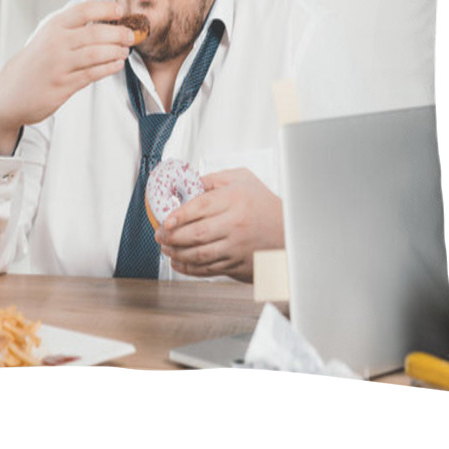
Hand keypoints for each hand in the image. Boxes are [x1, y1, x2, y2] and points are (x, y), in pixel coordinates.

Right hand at [0, 0, 133, 153]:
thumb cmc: (34, 64)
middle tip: (131, 35)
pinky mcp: (63, 85)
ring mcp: (59, 65)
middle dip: (119, 33)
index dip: (106, 9)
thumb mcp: (47, 38)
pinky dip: (109, 68)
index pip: (84, 10)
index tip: (120, 11)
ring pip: (96, 54)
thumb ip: (71, 30)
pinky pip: (93, 74)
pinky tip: (116, 64)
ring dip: (116, 51)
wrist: (11, 92)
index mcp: (53, 27)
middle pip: (95, 33)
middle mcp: (56, 43)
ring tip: (125, 50)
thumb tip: (106, 22)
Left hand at [154, 168, 283, 281]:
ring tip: (165, 248)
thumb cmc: (264, 204)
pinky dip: (189, 268)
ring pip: (199, 254)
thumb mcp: (242, 179)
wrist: (290, 232)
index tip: (165, 221)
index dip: (178, 215)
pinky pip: (208, 269)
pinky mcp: (237, 265)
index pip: (200, 207)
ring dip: (177, 253)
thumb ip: (213, 179)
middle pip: (196, 233)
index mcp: (235, 200)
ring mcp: (236, 248)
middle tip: (159, 235)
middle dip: (171, 237)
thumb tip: (186, 184)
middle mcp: (235, 225)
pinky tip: (178, 263)